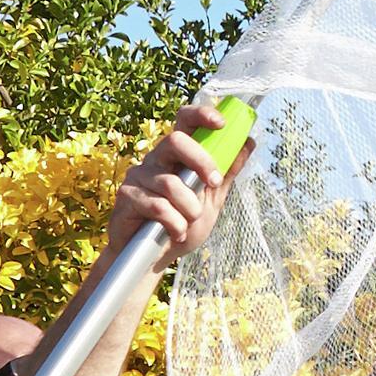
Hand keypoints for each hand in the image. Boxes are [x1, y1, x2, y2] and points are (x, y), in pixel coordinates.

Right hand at [106, 103, 253, 258]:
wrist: (154, 260)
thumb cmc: (180, 226)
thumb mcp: (211, 200)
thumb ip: (227, 173)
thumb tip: (249, 142)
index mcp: (176, 157)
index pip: (184, 122)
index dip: (201, 115)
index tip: (221, 123)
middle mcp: (155, 160)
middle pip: (175, 140)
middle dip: (201, 161)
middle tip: (214, 183)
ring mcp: (138, 177)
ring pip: (171, 183)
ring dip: (189, 209)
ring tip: (189, 224)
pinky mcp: (126, 197)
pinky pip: (158, 206)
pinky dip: (174, 224)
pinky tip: (175, 234)